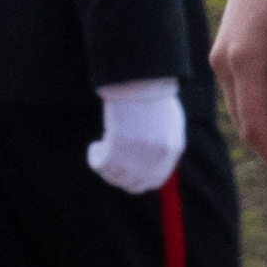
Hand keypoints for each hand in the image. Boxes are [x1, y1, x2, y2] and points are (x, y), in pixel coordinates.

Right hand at [86, 76, 191, 197]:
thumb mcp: (170, 124)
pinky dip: (95, 158)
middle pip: (134, 184)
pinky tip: (94, 146)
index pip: (154, 181)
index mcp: (172, 150)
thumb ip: (165, 146)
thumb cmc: (154, 97)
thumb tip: (152, 164)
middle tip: (110, 164)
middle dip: (119, 178)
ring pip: (115, 177)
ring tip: (101, 149)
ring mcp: (137, 153)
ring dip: (105, 167)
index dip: (138, 180)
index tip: (126, 172)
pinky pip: (101, 165)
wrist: (142, 82)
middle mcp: (156, 156)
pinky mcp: (118, 147)